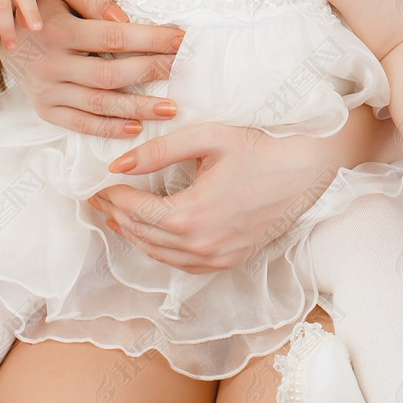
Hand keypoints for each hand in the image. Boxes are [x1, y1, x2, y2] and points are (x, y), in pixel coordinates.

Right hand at [0, 0, 184, 139]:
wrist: (1, 32)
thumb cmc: (44, 6)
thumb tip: (122, 17)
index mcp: (57, 31)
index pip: (113, 37)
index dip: (151, 39)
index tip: (182, 40)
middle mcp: (50, 64)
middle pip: (110, 73)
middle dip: (152, 72)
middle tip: (184, 70)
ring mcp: (46, 91)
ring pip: (98, 104)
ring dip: (137, 108)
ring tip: (170, 108)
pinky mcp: (44, 110)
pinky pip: (79, 124)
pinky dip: (108, 129)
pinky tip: (136, 128)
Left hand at [86, 117, 374, 273]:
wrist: (308, 170)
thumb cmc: (260, 148)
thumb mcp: (207, 138)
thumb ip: (158, 151)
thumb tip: (117, 165)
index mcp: (189, 216)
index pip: (133, 211)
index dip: (110, 196)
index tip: (94, 183)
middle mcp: (199, 246)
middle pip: (141, 235)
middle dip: (116, 215)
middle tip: (99, 197)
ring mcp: (216, 259)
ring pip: (158, 254)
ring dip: (134, 234)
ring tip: (118, 214)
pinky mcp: (229, 261)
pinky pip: (182, 264)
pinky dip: (160, 250)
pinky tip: (154, 233)